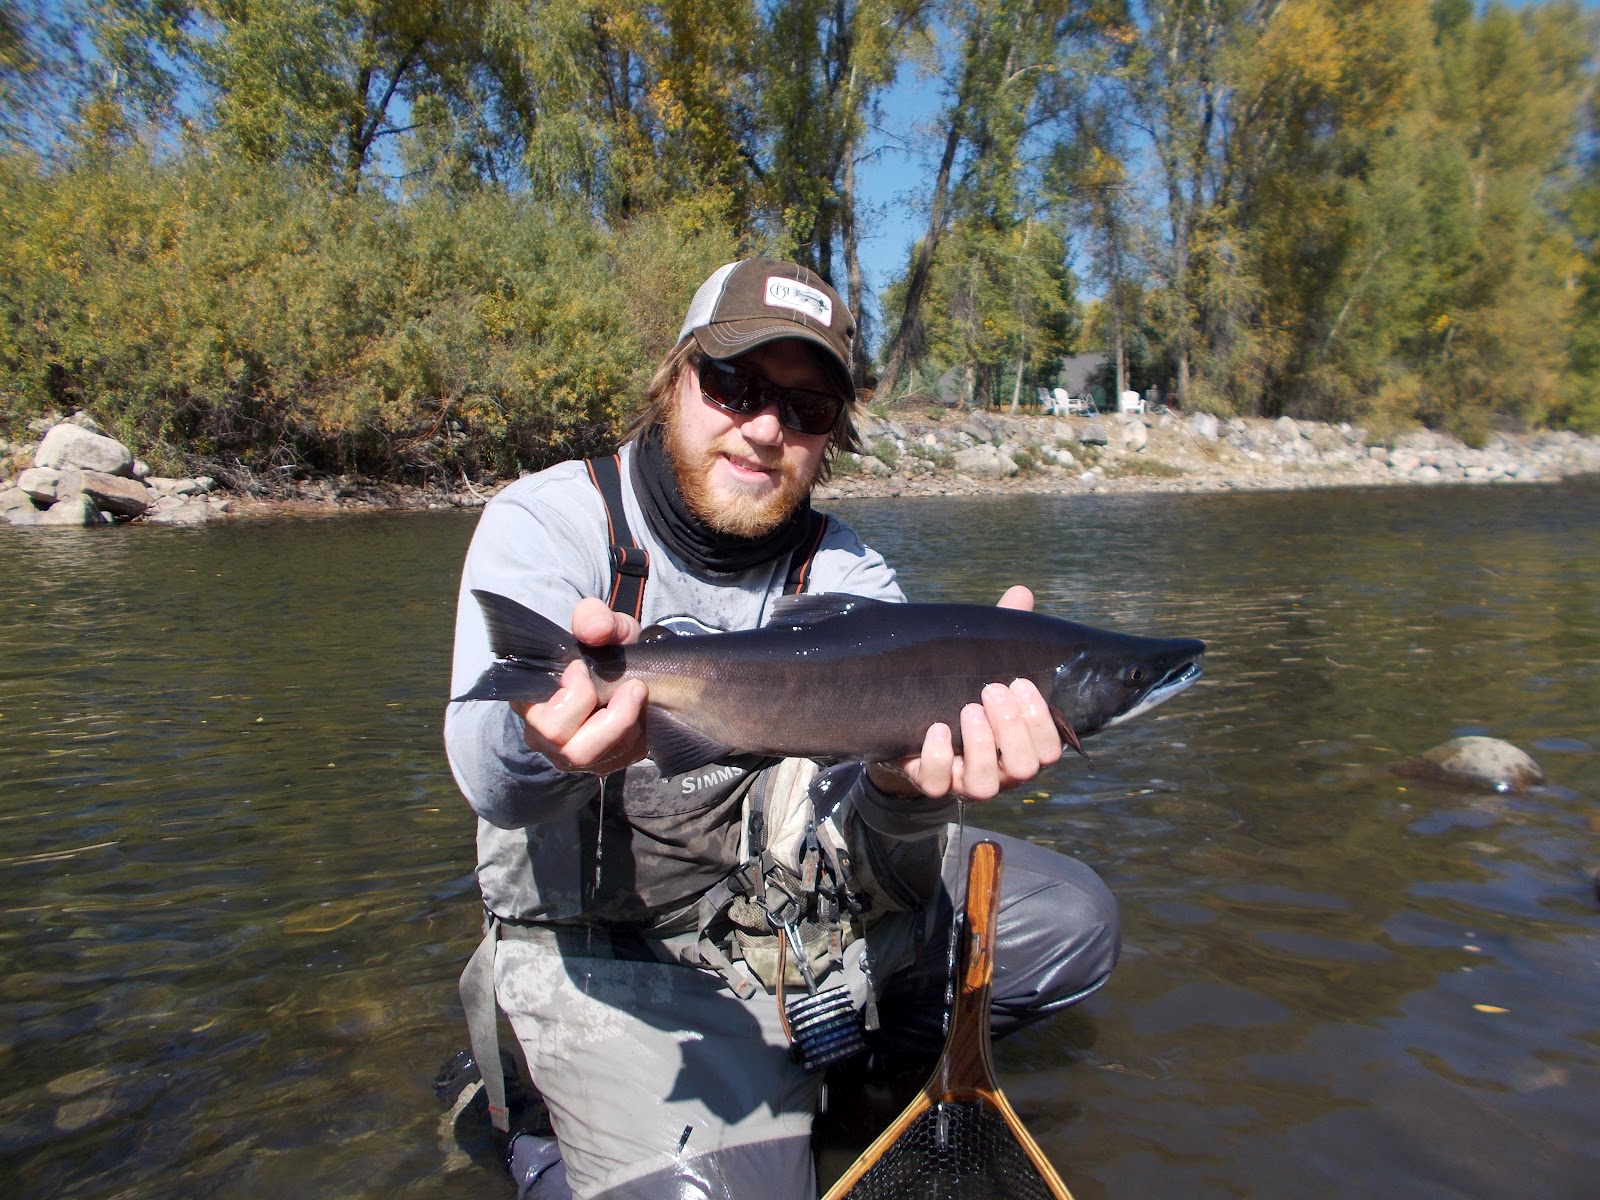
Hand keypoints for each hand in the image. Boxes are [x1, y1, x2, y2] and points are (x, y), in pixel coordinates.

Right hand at [510, 597, 647, 774]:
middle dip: (611, 719)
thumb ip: (594, 617)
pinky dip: (638, 736)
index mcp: (530, 701)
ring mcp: (570, 755)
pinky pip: (621, 759)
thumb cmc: (598, 648)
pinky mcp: (599, 764)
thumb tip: (596, 631)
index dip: (573, 699)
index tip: (585, 668)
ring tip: (638, 694)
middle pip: (571, 748)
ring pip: (598, 759)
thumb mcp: (597, 624)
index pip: (544, 720)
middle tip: (633, 687)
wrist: (616, 668)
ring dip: (628, 726)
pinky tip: (640, 712)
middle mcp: (544, 735)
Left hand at [868, 586, 1062, 801]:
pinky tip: (937, 728)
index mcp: (1022, 745)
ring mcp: (966, 781)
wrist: (912, 715)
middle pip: (1025, 767)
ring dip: (981, 745)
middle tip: (991, 690)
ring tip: (968, 709)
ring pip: (986, 785)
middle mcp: (1001, 770)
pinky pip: (938, 785)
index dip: (1040, 720)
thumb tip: (1021, 593)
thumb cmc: (961, 689)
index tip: (1021, 683)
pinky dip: (938, 757)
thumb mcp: (984, 662)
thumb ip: (1006, 633)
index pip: (1050, 748)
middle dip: (1011, 728)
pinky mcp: (932, 783)